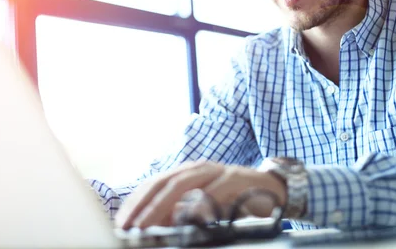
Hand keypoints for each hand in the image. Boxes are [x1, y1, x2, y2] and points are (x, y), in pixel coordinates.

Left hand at [115, 160, 286, 229]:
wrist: (272, 189)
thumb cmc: (234, 199)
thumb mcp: (203, 206)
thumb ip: (179, 212)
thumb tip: (151, 226)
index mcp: (187, 172)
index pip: (154, 183)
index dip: (136, 201)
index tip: (122, 222)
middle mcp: (199, 168)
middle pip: (165, 182)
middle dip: (145, 205)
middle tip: (131, 226)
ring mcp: (217, 171)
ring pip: (185, 184)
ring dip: (164, 205)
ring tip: (149, 224)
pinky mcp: (236, 178)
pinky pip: (215, 191)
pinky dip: (200, 204)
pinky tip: (188, 218)